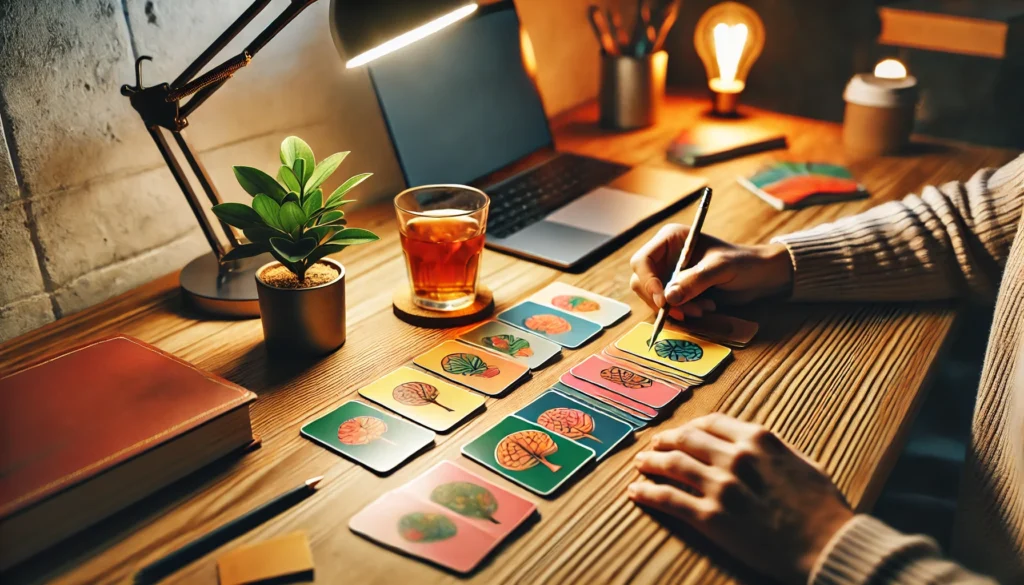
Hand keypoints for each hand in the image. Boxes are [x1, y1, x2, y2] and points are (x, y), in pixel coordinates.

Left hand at [628, 414, 852, 584]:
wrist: (828, 546)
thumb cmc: (822, 509)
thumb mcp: (801, 463)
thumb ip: (771, 449)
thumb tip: (751, 442)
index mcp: (758, 438)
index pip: (711, 423)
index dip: (690, 427)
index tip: (680, 433)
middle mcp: (736, 457)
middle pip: (686, 439)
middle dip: (665, 441)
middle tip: (652, 446)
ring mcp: (721, 487)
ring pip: (672, 465)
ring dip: (650, 463)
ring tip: (639, 464)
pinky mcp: (711, 517)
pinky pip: (668, 499)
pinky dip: (647, 492)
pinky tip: (636, 491)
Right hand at [629, 224, 793, 319]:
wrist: (761, 276)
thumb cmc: (743, 263)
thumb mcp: (720, 268)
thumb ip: (694, 281)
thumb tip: (668, 298)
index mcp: (670, 239)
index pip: (642, 261)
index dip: (648, 282)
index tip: (663, 301)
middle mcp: (665, 256)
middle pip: (642, 282)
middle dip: (662, 300)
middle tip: (685, 311)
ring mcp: (670, 274)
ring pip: (654, 298)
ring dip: (676, 308)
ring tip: (704, 308)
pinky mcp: (678, 291)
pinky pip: (668, 306)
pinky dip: (683, 311)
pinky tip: (705, 307)